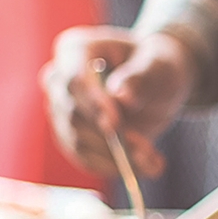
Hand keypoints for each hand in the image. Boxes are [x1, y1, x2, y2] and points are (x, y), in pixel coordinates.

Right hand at [41, 27, 195, 178]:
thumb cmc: (156, 66)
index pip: (74, 80)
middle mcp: (58, 80)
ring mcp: (61, 112)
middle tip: (146, 152)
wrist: (156, 84)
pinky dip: (114, 168)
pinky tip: (144, 167)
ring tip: (154, 162)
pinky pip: (85, 159)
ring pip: (78, 142)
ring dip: (116, 158)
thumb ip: (141, 77)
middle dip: (109, 137)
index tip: (116, 126)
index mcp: (74, 50)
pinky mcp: (71, 138)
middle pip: (72, 114)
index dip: (93, 104)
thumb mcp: (159, 66)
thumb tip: (121, 96)